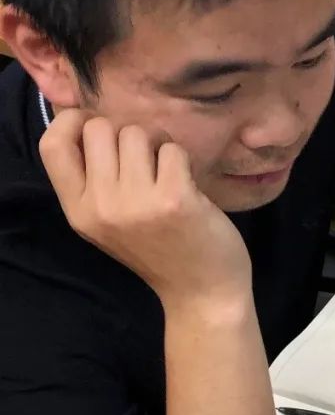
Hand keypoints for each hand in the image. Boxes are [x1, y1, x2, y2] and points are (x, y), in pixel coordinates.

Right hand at [39, 111, 250, 310]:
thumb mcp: (110, 223)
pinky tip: (188, 185)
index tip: (99, 127)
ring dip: (158, 143)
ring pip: (136, 133)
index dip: (73, 122)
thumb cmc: (161, 252)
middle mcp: (101, 207)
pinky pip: (173, 150)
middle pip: (99, 129)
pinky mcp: (174, 200)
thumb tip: (89, 120)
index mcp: (78, 212)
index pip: (52, 146)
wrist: (203, 293)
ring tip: (169, 171)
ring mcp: (137, 204)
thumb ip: (94, 182)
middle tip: (148, 157)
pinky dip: (183, 160)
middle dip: (127, 132)